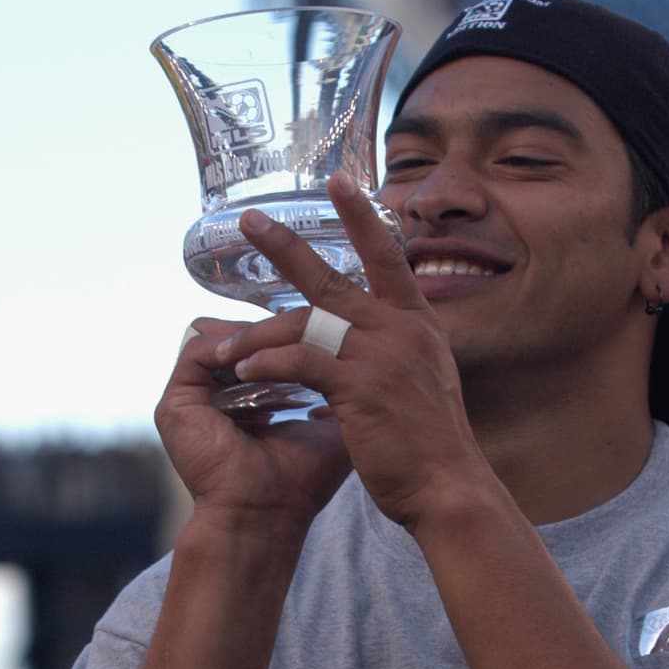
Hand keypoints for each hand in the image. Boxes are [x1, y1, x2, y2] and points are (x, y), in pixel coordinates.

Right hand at [155, 316, 349, 531]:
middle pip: (234, 336)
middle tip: (305, 323)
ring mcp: (190, 398)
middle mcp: (212, 395)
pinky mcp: (175, 403)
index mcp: (242, 401)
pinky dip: (232, 344)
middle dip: (270, 327)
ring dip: (252, 334)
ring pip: (215, 336)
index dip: (286, 332)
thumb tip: (370, 360)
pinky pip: (198, 350)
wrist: (269, 518)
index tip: (321, 324)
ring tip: (285, 339)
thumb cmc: (300, 482)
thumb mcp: (328, 427)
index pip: (256, 348)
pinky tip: (262, 354)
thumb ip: (339, 391)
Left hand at [214, 174, 488, 528]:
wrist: (447, 487)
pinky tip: (243, 372)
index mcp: (417, 324)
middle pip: (334, 278)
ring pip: (306, 324)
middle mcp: (402, 328)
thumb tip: (361, 349)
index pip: (387, 257)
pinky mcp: (361, 385)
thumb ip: (392, 356)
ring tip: (221, 347)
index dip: (361, 218)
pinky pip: (302, 361)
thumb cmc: (429, 448)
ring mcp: (382, 354)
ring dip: (258, 335)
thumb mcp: (420, 384)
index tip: (338, 182)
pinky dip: (268, 363)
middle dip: (287, 248)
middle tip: (250, 221)